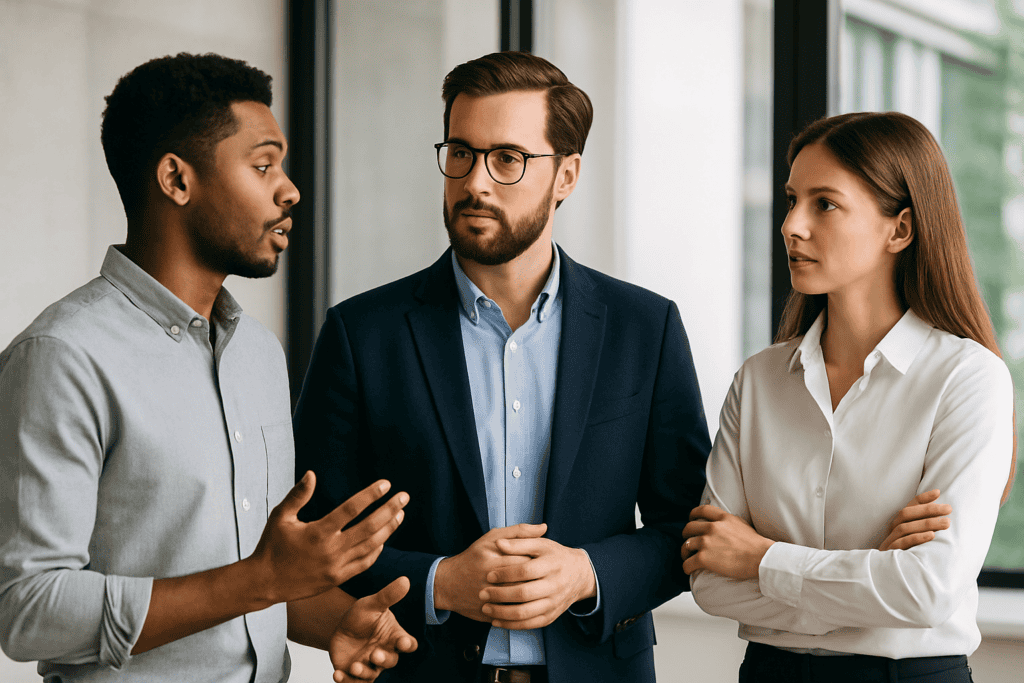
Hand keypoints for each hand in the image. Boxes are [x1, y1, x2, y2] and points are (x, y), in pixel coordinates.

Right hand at [249, 472, 408, 604]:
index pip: (351, 509)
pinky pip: (364, 563)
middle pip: (369, 527)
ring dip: (389, 529)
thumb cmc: (271, 545)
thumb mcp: (280, 516)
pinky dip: (377, 550)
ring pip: (371, 546)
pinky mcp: (338, 578)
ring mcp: (336, 566)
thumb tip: (311, 474)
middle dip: (389, 510)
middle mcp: (331, 550)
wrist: (265, 582)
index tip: (386, 484)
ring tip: (400, 514)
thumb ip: (298, 495)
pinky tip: (384, 538)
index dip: (370, 495)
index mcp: (318, 532)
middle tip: (404, 496)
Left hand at [329, 578, 417, 681]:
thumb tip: (405, 580)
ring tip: (354, 666)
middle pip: (390, 661)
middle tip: (374, 654)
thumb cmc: (362, 615)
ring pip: (372, 674)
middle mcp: (384, 653)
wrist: (342, 628)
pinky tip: (337, 675)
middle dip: (383, 659)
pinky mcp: (354, 674)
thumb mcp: (372, 604)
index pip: (407, 643)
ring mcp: (370, 665)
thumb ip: (388, 595)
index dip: (407, 644)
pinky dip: (345, 682)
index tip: (403, 642)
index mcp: (394, 637)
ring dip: (364, 672)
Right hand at [433, 524, 545, 620]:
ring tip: (535, 587)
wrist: (449, 583)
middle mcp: (488, 578)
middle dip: (537, 577)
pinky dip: (522, 607)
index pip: (525, 558)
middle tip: (542, 575)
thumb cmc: (474, 557)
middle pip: (524, 579)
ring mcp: (488, 597)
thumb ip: (519, 531)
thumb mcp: (492, 538)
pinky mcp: (489, 612)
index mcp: (492, 558)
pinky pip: (512, 613)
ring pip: (519, 598)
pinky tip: (527, 601)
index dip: (537, 560)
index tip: (541, 559)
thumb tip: (544, 527)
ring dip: (531, 593)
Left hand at [479, 537, 596, 629]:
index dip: (505, 574)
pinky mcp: (551, 616)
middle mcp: (554, 586)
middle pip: (524, 594)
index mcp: (551, 565)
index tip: (489, 575)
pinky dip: (512, 625)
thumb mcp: (541, 544)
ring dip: (503, 613)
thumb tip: (500, 544)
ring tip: (486, 608)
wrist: (579, 575)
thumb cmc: (555, 556)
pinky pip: (530, 624)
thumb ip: (520, 542)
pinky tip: (497, 621)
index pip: (525, 571)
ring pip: (526, 613)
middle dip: (500, 595)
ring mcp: (553, 603)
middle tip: (482, 593)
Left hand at [681, 505, 772, 578]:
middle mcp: (712, 528)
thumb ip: (729, 522)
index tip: (691, 519)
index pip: (702, 510)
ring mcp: (706, 542)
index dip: (693, 515)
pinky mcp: (704, 558)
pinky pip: (688, 563)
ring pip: (686, 545)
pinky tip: (689, 569)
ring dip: (684, 552)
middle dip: (686, 535)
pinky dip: (686, 567)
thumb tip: (724, 523)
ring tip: (687, 558)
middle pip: (689, 528)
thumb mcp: (742, 524)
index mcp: (722, 518)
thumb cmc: (756, 544)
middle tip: (688, 542)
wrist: (761, 558)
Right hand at [878, 489, 951, 551]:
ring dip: (927, 523)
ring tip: (946, 522)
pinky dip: (917, 538)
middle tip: (948, 509)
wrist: (889, 578)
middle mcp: (891, 530)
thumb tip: (945, 518)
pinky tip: (932, 536)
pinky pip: (902, 543)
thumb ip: (924, 530)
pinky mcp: (890, 554)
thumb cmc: (908, 557)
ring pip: (905, 527)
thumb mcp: (916, 541)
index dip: (922, 499)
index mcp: (897, 524)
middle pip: (906, 514)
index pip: (908, 507)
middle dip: (928, 509)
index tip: (938, 492)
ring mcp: (890, 542)